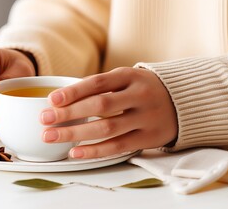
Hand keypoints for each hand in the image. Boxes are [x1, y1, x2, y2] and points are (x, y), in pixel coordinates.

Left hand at [41, 67, 177, 158]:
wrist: (183, 102)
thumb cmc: (141, 89)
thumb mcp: (126, 79)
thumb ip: (99, 87)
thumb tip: (59, 100)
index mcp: (130, 76)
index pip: (98, 82)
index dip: (73, 91)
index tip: (51, 100)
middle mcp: (139, 95)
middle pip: (100, 106)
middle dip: (69, 113)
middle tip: (44, 119)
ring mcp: (146, 118)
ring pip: (107, 128)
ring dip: (75, 134)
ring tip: (51, 136)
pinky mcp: (149, 138)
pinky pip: (118, 147)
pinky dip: (94, 151)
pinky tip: (74, 152)